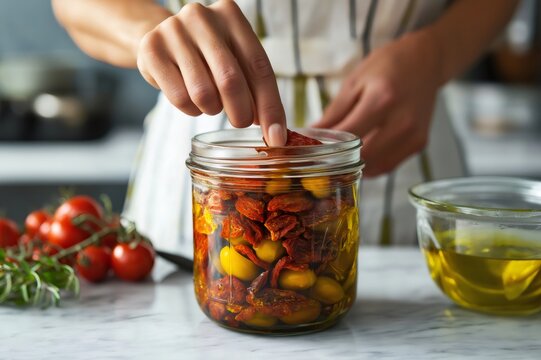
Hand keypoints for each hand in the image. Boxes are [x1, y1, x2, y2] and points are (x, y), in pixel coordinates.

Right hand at [136, 0, 286, 145]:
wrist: (161, 40)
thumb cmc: (207, 56)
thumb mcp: (236, 62)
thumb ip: (257, 91)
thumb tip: (275, 133)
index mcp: (231, 15)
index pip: (259, 67)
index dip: (270, 107)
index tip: (276, 137)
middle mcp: (201, 17)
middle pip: (230, 80)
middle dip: (241, 113)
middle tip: (241, 122)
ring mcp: (173, 31)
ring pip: (203, 93)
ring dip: (212, 109)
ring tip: (211, 102)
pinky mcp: (152, 50)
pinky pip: (179, 98)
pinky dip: (191, 110)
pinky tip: (191, 99)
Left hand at [314, 32, 442, 176]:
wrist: (425, 61)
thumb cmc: (387, 67)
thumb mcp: (354, 82)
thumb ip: (334, 112)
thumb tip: (310, 135)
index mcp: (382, 100)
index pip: (348, 135)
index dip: (326, 145)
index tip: (310, 148)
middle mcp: (402, 121)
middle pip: (363, 156)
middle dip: (339, 160)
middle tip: (322, 156)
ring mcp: (413, 135)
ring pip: (376, 167)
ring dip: (355, 165)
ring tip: (340, 155)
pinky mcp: (419, 144)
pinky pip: (388, 165)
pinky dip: (371, 164)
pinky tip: (361, 154)